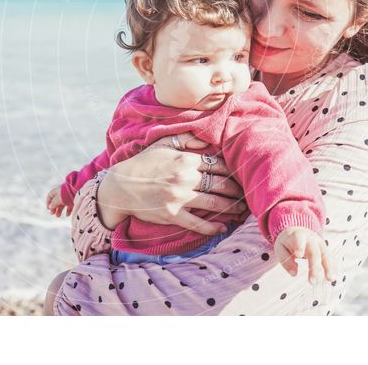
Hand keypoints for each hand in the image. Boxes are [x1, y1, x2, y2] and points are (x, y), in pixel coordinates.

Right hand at [46, 186, 72, 217]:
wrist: (79, 189)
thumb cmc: (67, 193)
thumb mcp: (58, 199)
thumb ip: (54, 203)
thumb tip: (50, 207)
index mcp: (57, 191)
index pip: (50, 196)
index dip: (48, 202)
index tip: (48, 209)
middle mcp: (62, 193)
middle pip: (56, 201)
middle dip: (54, 208)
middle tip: (53, 214)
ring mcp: (68, 196)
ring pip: (63, 204)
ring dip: (60, 210)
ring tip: (58, 216)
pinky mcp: (74, 199)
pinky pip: (70, 205)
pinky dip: (68, 210)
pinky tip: (67, 215)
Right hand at [97, 131, 247, 235]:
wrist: (120, 186)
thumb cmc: (142, 164)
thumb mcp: (162, 144)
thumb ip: (185, 140)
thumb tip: (206, 141)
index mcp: (184, 159)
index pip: (217, 164)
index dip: (232, 170)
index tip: (242, 174)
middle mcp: (185, 178)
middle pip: (220, 183)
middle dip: (237, 189)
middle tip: (248, 193)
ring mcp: (179, 197)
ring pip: (214, 203)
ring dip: (231, 207)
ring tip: (242, 210)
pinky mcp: (172, 215)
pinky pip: (197, 223)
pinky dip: (212, 227)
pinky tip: (222, 228)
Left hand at [273, 226, 335, 283]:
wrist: (298, 231)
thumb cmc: (288, 242)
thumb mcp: (280, 247)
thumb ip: (285, 259)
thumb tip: (294, 273)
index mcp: (298, 235)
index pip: (299, 238)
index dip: (299, 246)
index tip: (298, 255)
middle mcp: (311, 239)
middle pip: (314, 252)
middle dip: (314, 266)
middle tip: (312, 281)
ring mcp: (320, 244)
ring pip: (326, 255)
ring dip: (328, 268)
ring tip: (330, 279)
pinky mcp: (325, 250)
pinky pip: (330, 259)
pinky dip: (332, 268)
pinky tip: (332, 277)